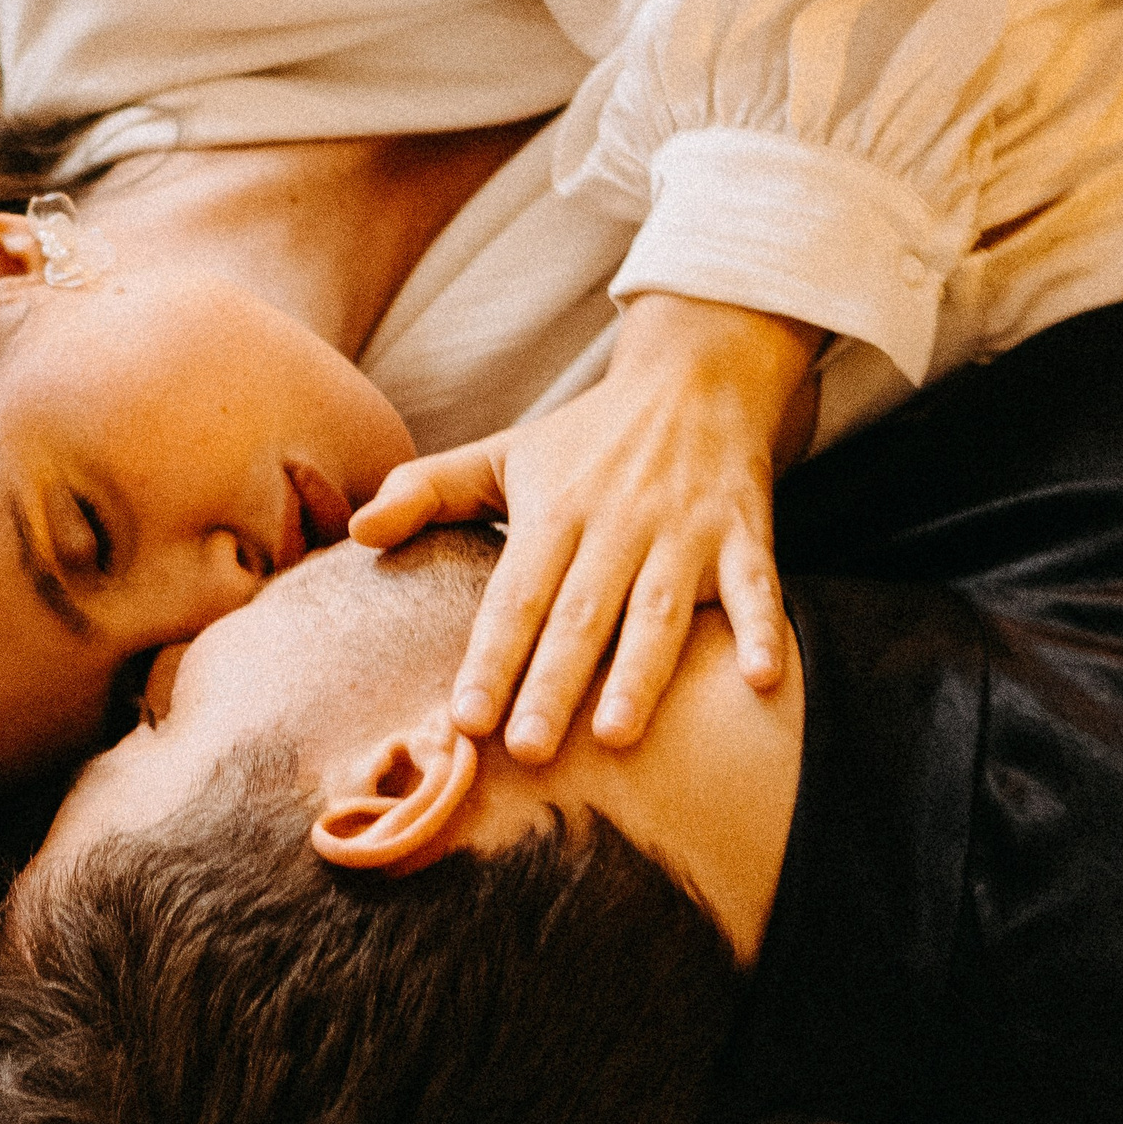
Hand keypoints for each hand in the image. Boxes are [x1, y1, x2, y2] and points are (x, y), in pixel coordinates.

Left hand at [348, 293, 822, 758]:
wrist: (696, 373)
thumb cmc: (588, 436)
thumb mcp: (504, 452)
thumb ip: (428, 491)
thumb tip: (357, 531)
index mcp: (554, 511)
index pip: (515, 595)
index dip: (491, 657)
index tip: (466, 719)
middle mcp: (616, 524)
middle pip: (581, 614)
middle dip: (554, 682)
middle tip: (528, 750)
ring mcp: (684, 530)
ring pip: (661, 609)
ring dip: (641, 672)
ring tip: (617, 734)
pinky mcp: (745, 532)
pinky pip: (758, 586)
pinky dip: (765, 629)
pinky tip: (763, 681)